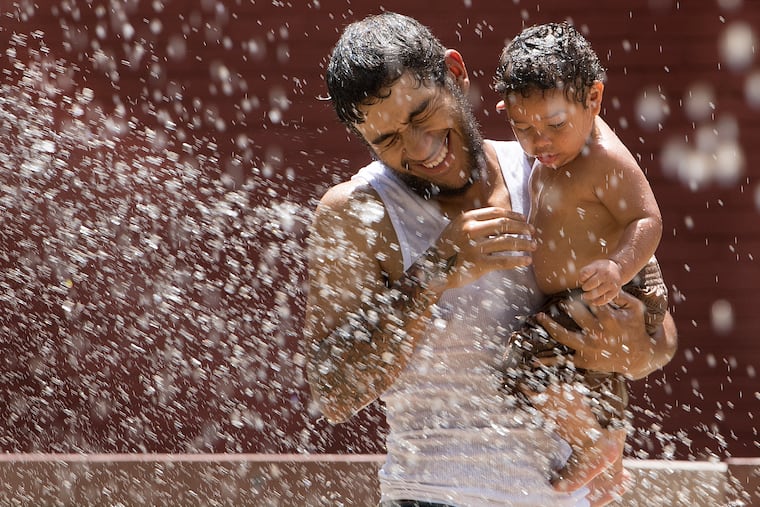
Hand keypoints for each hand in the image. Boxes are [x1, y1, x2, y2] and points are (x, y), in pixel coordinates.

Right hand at [435, 207, 535, 288]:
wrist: (433, 268)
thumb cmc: (448, 248)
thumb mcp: (457, 228)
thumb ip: (476, 222)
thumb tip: (503, 220)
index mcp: (467, 219)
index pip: (497, 213)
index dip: (514, 216)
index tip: (525, 220)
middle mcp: (471, 231)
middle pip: (504, 225)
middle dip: (522, 228)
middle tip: (533, 232)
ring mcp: (474, 248)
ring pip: (507, 242)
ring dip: (524, 244)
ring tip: (534, 245)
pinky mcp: (478, 265)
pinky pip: (504, 261)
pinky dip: (518, 260)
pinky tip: (528, 261)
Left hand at [535, 291, 653, 376]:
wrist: (638, 358)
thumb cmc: (635, 328)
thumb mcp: (636, 308)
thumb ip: (622, 294)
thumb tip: (605, 284)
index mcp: (609, 320)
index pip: (591, 301)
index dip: (585, 295)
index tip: (582, 293)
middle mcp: (596, 334)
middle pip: (575, 313)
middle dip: (568, 304)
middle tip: (563, 301)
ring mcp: (588, 348)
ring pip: (563, 335)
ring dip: (549, 325)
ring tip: (539, 316)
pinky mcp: (583, 361)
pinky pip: (563, 359)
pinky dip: (548, 361)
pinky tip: (533, 361)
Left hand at [579, 259, 622, 305]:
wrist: (619, 271)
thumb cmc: (602, 269)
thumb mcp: (594, 265)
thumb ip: (585, 272)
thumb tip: (580, 282)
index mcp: (598, 267)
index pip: (585, 274)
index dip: (581, 279)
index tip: (582, 280)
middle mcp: (606, 275)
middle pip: (590, 284)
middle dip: (585, 287)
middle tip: (584, 288)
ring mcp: (611, 283)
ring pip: (596, 293)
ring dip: (589, 296)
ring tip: (586, 296)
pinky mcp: (615, 291)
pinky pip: (604, 299)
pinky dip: (597, 302)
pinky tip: (593, 302)